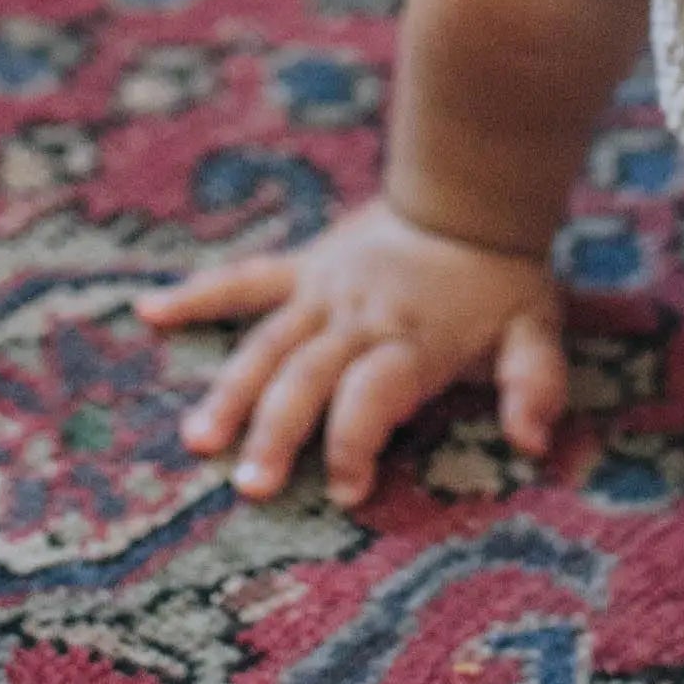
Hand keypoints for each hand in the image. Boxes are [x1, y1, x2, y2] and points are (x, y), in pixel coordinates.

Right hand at [135, 195, 569, 510]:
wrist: (471, 194)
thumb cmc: (501, 281)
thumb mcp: (535, 332)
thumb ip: (534, 385)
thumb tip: (534, 442)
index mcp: (409, 341)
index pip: (374, 394)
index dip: (359, 439)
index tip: (349, 489)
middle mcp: (356, 319)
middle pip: (307, 377)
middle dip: (279, 432)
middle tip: (252, 487)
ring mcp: (321, 293)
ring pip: (267, 344)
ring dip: (232, 392)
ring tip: (199, 441)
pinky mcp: (303, 270)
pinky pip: (245, 281)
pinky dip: (198, 294)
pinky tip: (149, 312)